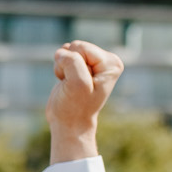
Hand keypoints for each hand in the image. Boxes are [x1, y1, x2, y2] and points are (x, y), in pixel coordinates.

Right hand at [47, 41, 122, 162]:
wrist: (68, 124)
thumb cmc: (75, 107)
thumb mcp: (77, 84)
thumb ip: (72, 61)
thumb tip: (60, 52)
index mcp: (111, 63)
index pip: (82, 48)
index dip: (74, 65)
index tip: (80, 84)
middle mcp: (105, 61)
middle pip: (75, 47)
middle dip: (68, 65)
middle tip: (73, 85)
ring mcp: (92, 63)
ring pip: (67, 51)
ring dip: (63, 68)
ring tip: (69, 84)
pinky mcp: (79, 66)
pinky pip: (62, 56)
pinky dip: (59, 69)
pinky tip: (66, 83)